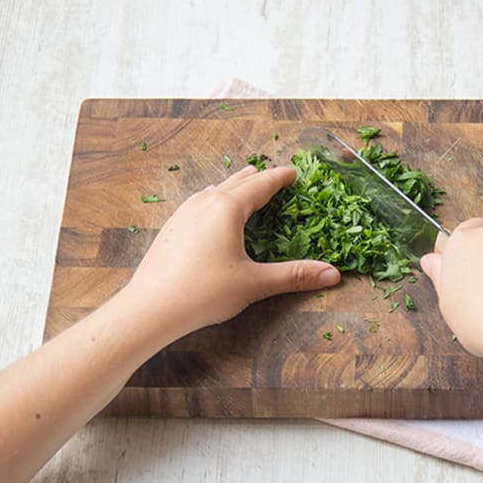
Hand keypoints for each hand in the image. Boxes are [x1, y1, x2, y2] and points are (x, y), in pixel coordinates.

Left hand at [126, 166, 340, 337]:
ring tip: (243, 183)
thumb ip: (294, 276)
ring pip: (214, 190)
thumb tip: (333, 274)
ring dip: (233, 186)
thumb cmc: (203, 293)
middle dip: (258, 178)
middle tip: (273, 176)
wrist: (150, 309)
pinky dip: (213, 199)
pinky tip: (209, 207)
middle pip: (236, 182)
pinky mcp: (171, 229)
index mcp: (227, 208)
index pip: (261, 185)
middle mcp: (204, 203)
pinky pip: (198, 202)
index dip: (280, 178)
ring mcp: (183, 214)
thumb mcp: (255, 284)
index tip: (294, 173)